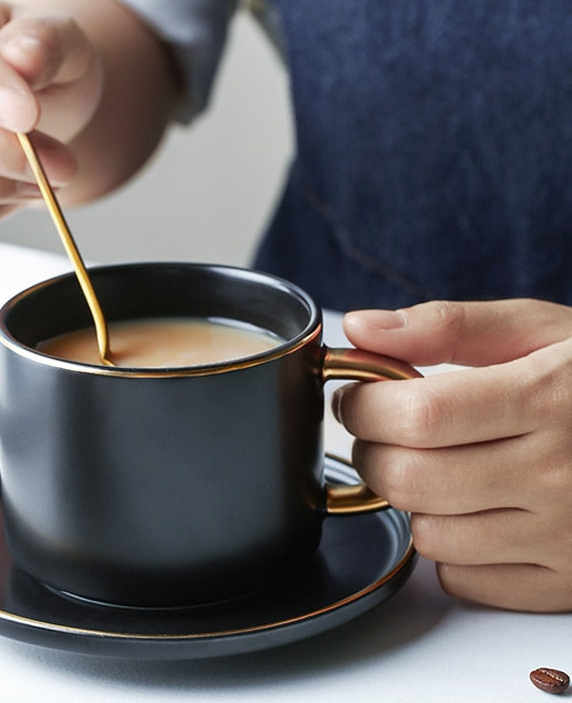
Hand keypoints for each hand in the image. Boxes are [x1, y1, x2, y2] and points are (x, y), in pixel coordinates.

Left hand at [335, 299, 571, 611]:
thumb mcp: (538, 330)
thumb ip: (446, 326)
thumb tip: (361, 328)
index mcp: (548, 398)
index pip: (418, 415)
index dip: (366, 406)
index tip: (356, 398)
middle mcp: (560, 474)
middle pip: (412, 479)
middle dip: (372, 451)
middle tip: (381, 432)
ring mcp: (566, 536)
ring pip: (429, 534)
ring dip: (410, 499)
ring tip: (435, 465)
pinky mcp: (569, 580)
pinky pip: (464, 579)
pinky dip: (448, 546)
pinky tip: (472, 508)